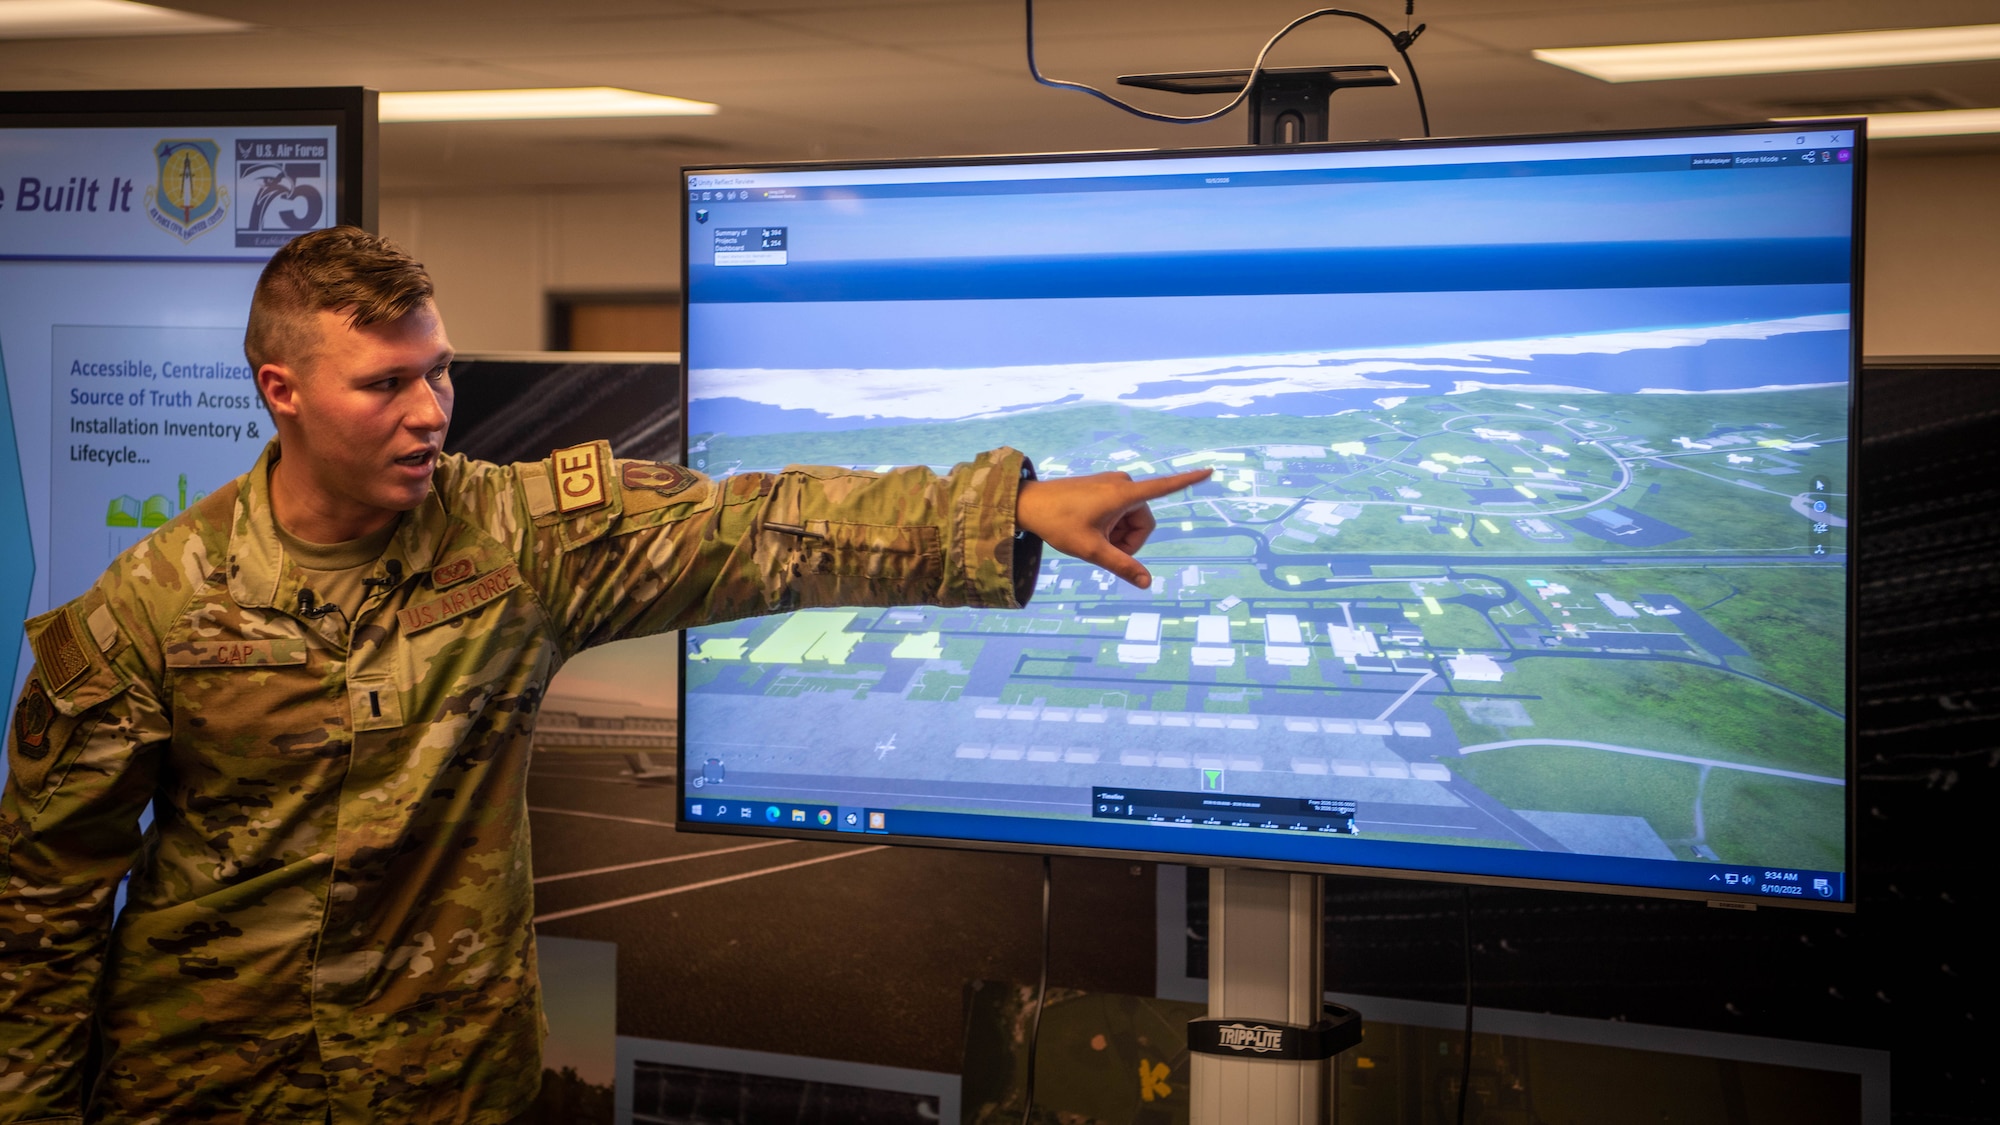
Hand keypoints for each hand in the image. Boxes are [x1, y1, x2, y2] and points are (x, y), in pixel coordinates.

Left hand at [1015, 468, 1212, 588]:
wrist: (1029, 504)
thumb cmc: (1059, 524)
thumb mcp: (1092, 550)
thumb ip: (1122, 566)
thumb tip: (1148, 583)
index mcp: (1124, 494)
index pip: (1164, 487)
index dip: (1188, 481)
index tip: (1211, 470)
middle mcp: (1123, 483)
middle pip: (1144, 522)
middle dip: (1129, 541)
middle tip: (1103, 550)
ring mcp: (1113, 483)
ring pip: (1131, 519)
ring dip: (1119, 534)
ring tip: (1092, 538)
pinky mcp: (1104, 486)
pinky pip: (1119, 511)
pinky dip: (1111, 525)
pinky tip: (1089, 528)